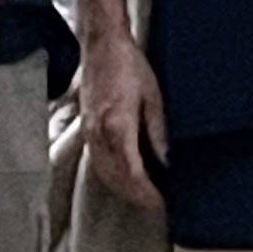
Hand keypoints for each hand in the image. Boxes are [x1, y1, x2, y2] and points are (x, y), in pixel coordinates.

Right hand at [78, 30, 165, 211]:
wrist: (102, 45)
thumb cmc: (130, 65)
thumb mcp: (152, 96)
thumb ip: (157, 131)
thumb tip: (165, 160)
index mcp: (118, 126)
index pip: (131, 172)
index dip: (146, 192)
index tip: (161, 202)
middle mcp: (100, 133)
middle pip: (115, 179)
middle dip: (135, 196)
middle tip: (155, 206)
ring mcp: (90, 131)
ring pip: (103, 173)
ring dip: (121, 189)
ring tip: (142, 197)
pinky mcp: (86, 127)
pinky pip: (96, 161)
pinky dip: (110, 176)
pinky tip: (123, 178)